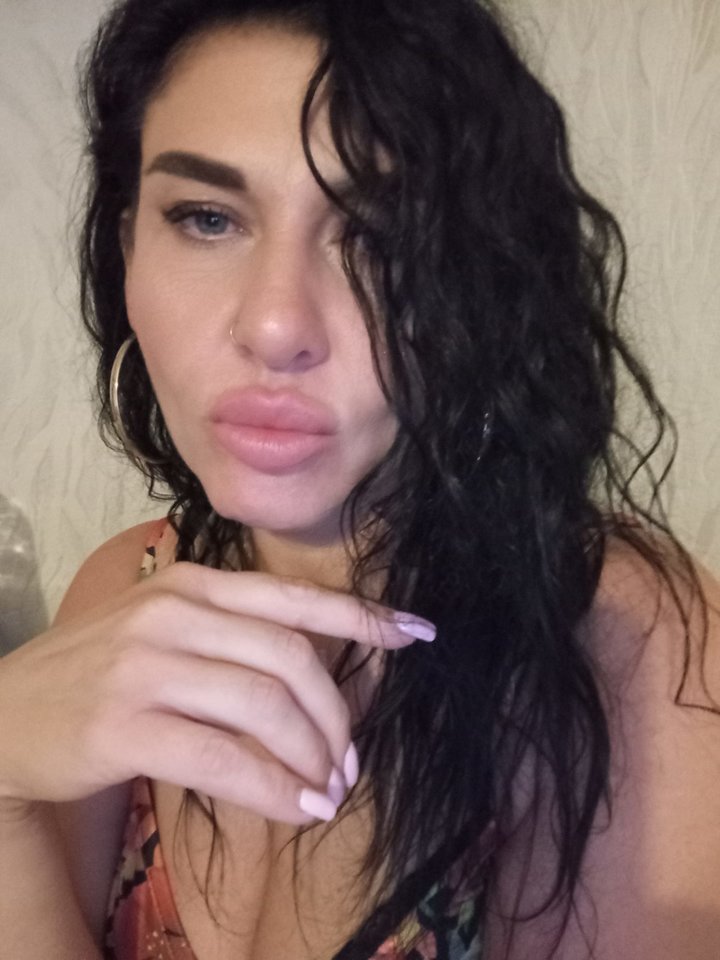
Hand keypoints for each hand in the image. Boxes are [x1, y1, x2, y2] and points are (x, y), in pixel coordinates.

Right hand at [0, 562, 433, 823]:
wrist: (6, 716)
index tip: (419, 634)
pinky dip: (274, 788)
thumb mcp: (168, 632)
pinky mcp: (123, 723)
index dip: (363, 617)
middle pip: (291, 659)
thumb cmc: (101, 674)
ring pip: (265, 708)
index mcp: (195, 585)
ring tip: (326, 791)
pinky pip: (224, 758)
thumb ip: (235, 638)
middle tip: (349, 762)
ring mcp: (146, 665)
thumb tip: (322, 676)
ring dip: (312, 757)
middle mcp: (173, 613)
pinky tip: (297, 809)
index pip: (295, 599)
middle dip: (336, 716)